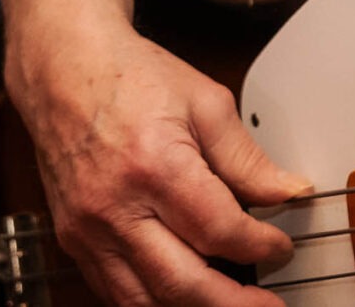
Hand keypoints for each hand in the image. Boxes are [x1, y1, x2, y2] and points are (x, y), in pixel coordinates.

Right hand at [8, 18, 311, 306]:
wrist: (64, 71)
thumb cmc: (131, 78)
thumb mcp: (206, 103)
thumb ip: (246, 159)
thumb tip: (290, 192)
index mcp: (155, 167)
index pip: (218, 230)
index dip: (259, 246)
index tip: (281, 246)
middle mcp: (116, 207)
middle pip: (180, 281)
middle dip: (232, 303)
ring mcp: (88, 230)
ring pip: (143, 300)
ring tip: (232, 306)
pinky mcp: (73, 240)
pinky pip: (114, 291)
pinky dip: (152, 301)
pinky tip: (185, 297)